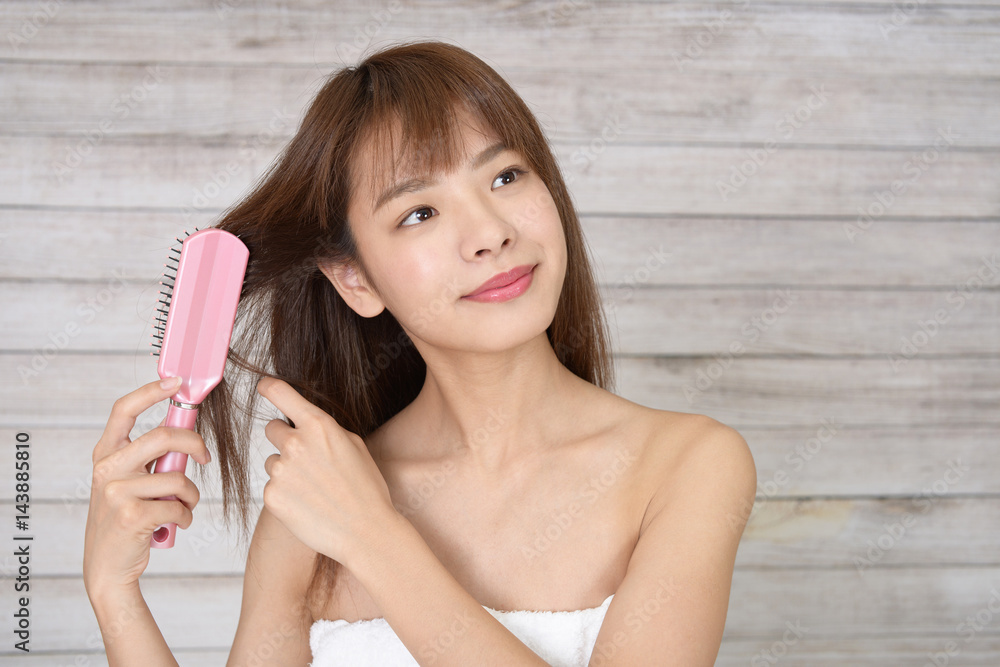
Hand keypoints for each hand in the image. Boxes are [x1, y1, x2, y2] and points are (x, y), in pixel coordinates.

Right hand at [83, 377, 211, 598]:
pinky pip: (179, 505)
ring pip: (178, 478)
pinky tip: (175, 524)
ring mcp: (116, 491)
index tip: (176, 381)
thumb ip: (146, 459)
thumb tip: (184, 434)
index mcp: (105, 455)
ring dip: (191, 496)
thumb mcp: (126, 483)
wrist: (107, 567)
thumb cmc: (126, 520)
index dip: (151, 391)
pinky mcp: (131, 515)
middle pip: (164, 436)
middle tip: (205, 457)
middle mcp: (107, 468)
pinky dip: (186, 516)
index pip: (124, 410)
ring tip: (183, 508)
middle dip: (195, 444)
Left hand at [257, 377, 397, 564]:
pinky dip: (286, 494)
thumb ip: (326, 429)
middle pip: (272, 428)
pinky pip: (272, 486)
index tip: (264, 387)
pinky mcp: (272, 496)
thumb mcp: (355, 446)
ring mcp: (280, 470)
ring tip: (314, 489)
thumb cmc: (366, 489)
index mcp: (319, 425)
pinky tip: (308, 505)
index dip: (269, 387)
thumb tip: (305, 421)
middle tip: (307, 460)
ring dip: (286, 470)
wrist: (365, 532)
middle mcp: (295, 443)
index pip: (280, 392)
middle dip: (285, 439)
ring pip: (272, 461)